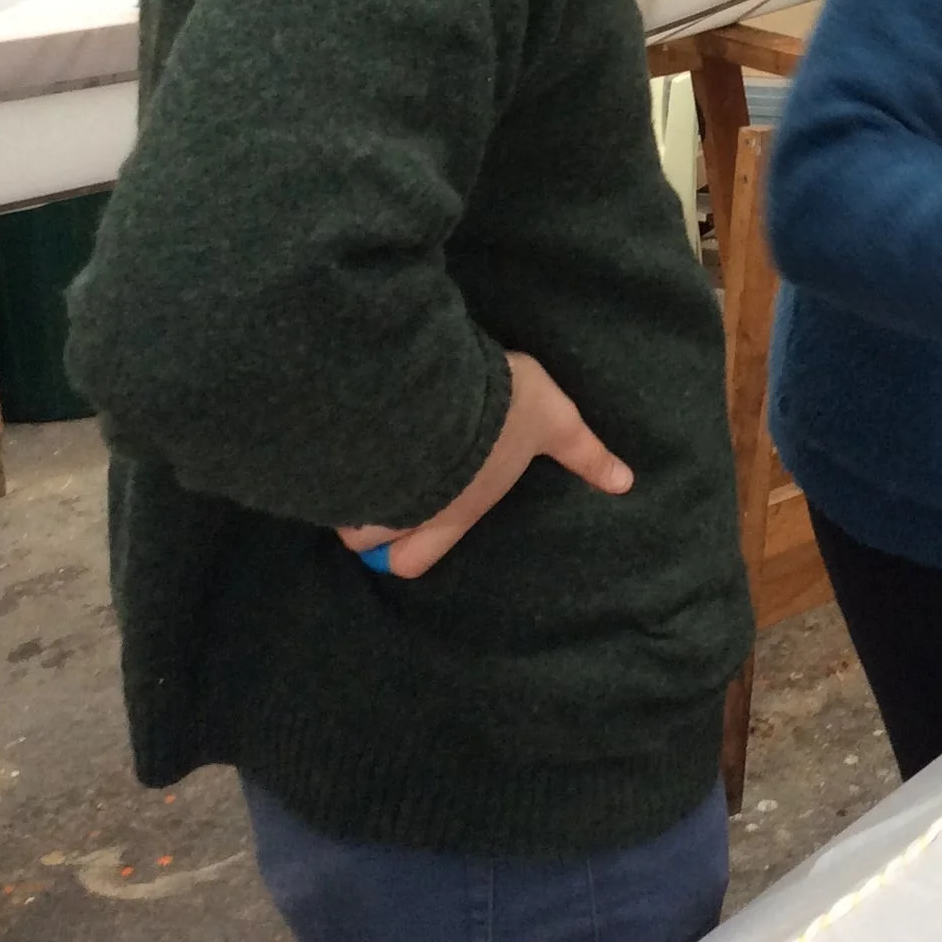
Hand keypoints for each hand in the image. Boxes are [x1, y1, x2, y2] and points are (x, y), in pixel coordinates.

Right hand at [337, 351, 631, 578]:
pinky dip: (324, 454)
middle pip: (364, 542)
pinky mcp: (333, 448)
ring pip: (338, 501)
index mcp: (452, 510)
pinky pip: (317, 467)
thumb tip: (624, 483)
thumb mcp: (555, 423)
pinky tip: (329, 428)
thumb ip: (583, 452)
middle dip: (367, 528)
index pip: (413, 559)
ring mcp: (361, 480)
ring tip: (356, 453)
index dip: (406, 553)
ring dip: (344, 485)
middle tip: (379, 495)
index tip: (404, 540)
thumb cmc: (498, 411)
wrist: (435, 382)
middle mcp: (401, 507)